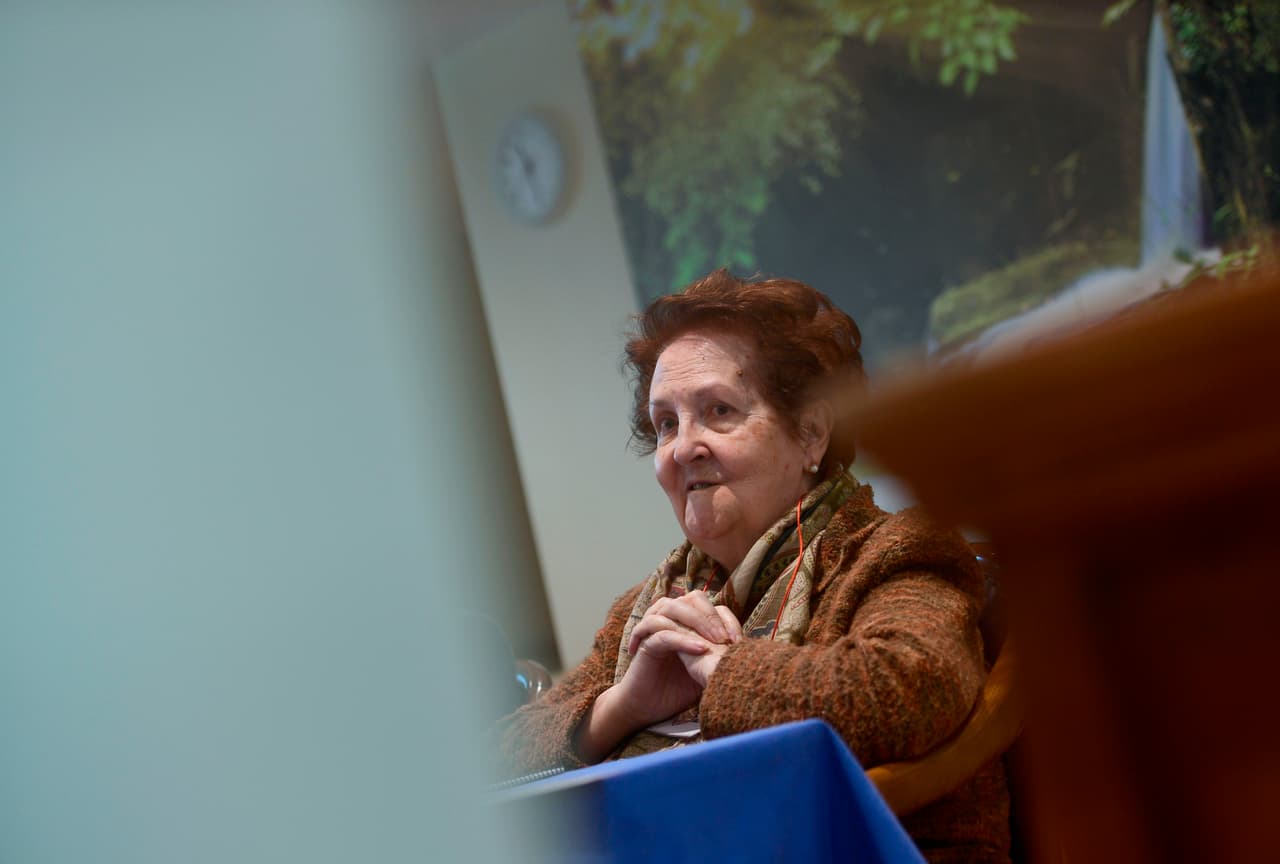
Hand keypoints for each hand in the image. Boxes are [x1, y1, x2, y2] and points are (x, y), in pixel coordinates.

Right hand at [573, 593, 742, 762]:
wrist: (647, 708)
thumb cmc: (676, 689)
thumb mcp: (705, 671)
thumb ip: (720, 657)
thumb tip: (751, 656)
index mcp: (686, 623)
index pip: (710, 606)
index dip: (726, 618)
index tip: (740, 642)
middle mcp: (670, 620)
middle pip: (691, 598)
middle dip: (711, 614)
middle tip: (726, 638)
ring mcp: (654, 630)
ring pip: (672, 607)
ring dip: (697, 621)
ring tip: (715, 640)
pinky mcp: (644, 644)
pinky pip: (662, 633)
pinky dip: (682, 638)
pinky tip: (699, 649)